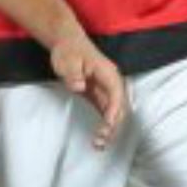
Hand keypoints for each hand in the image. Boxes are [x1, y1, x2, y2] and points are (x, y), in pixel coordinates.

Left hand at [50, 32, 127, 150]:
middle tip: (101, 139)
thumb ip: (73, 73)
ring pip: (114, 112)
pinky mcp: (99, 95)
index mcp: (107, 72)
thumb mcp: (67, 60)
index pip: (116, 93)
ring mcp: (106, 89)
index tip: (108, 124)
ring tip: (99, 144)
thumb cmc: (69, 50)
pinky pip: (106, 112)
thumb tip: (80, 86)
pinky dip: (105, 125)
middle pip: (119, 106)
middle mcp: (111, 82)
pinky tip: (99, 137)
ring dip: (109, 128)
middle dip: (113, 125)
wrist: (67, 43)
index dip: (114, 110)